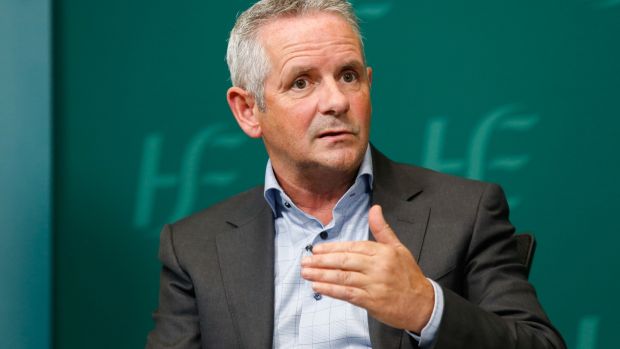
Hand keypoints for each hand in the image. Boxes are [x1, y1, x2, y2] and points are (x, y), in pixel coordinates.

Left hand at [301, 205, 434, 332]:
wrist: (422, 304)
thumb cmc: (409, 276)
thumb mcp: (399, 248)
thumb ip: (382, 229)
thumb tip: (374, 208)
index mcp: (383, 252)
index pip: (352, 247)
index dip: (332, 249)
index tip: (316, 249)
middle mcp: (377, 267)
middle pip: (344, 261)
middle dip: (321, 261)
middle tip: (305, 261)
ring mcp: (374, 285)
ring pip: (342, 277)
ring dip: (321, 275)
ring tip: (306, 273)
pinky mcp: (371, 301)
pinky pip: (347, 294)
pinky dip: (330, 290)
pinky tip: (318, 287)